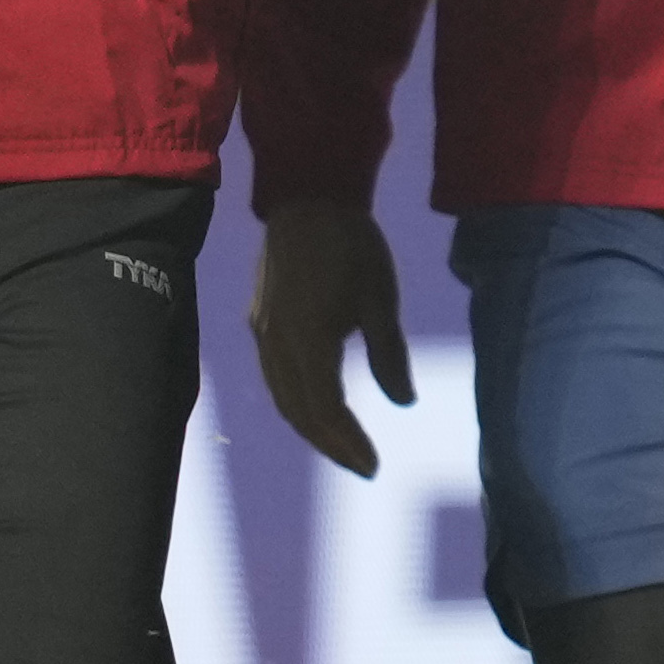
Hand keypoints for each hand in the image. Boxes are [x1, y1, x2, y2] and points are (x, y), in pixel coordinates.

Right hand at [249, 196, 414, 475]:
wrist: (308, 197)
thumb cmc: (352, 244)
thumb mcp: (381, 297)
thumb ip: (389, 354)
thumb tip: (403, 402)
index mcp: (308, 339)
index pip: (325, 408)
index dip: (347, 442)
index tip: (373, 466)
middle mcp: (276, 344)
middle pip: (298, 411)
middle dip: (329, 444)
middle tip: (361, 466)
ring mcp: (263, 334)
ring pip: (282, 397)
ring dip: (311, 427)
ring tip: (343, 446)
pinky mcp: (260, 323)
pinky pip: (276, 377)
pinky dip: (297, 402)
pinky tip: (319, 407)